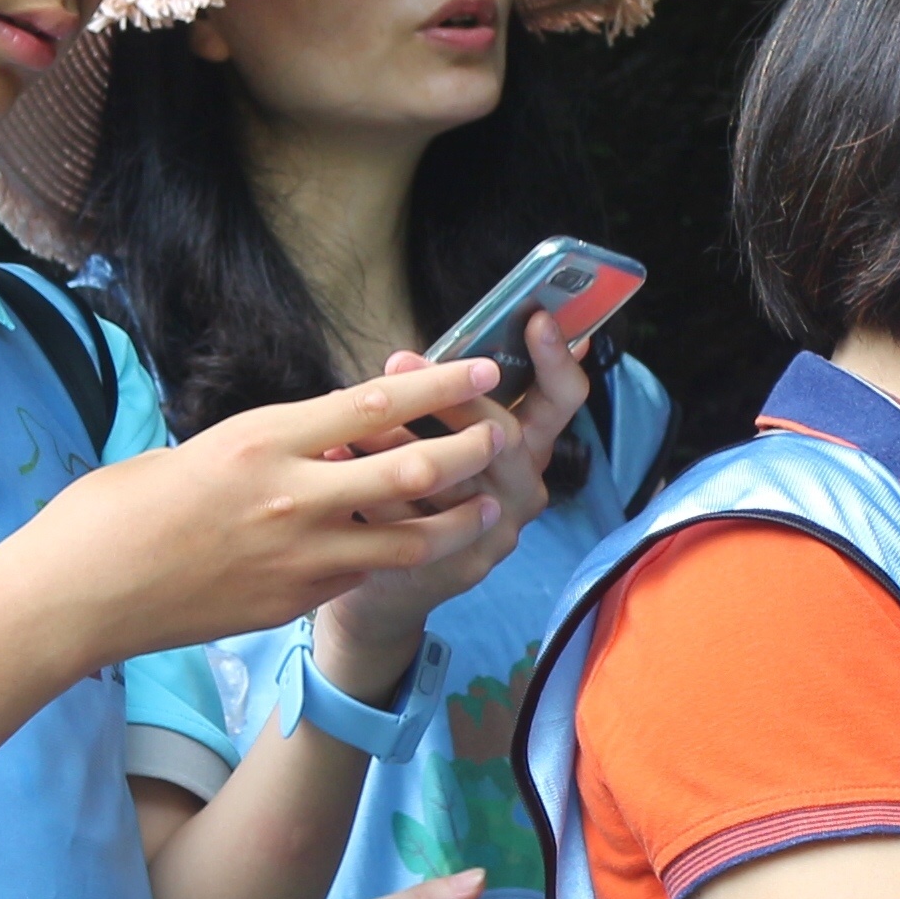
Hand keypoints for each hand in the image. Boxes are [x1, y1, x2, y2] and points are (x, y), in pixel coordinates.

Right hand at [25, 354, 520, 667]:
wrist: (80, 593)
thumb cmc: (117, 510)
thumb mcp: (199, 451)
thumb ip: (270, 446)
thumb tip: (324, 441)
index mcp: (262, 439)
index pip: (374, 403)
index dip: (440, 385)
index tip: (482, 369)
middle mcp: (292, 495)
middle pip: (413, 466)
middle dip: (471, 450)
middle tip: (503, 439)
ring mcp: (298, 557)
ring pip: (408, 536)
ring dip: (454, 519)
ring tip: (483, 507)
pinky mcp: (292, 603)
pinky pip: (360, 574)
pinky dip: (388, 557)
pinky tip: (404, 549)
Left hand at [306, 311, 602, 698]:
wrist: (385, 582)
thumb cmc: (408, 491)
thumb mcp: (434, 437)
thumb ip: (436, 402)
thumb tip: (406, 357)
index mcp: (528, 448)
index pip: (563, 399)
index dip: (557, 358)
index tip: (538, 316)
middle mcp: (524, 489)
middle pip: (510, 435)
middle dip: (452, 394)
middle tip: (400, 358)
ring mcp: (498, 533)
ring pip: (456, 476)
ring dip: (399, 436)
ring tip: (354, 412)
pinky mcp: (460, 566)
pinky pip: (416, 520)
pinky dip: (370, 484)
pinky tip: (337, 457)